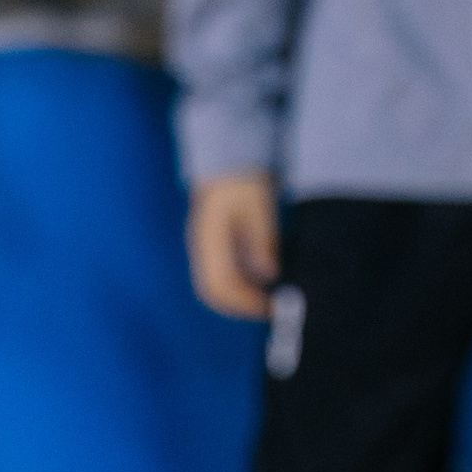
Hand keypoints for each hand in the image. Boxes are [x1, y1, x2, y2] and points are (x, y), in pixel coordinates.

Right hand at [187, 170, 280, 318]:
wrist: (230, 162)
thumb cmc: (245, 181)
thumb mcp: (259, 206)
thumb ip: (262, 239)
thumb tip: (269, 273)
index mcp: (209, 239)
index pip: (219, 284)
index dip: (243, 301)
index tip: (269, 307)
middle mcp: (202, 248)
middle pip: (212, 291)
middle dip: (240, 305)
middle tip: (269, 309)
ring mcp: (205, 248)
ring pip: (214, 285)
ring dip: (238, 297)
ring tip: (266, 301)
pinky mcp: (213, 246)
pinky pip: (219, 275)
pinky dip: (238, 286)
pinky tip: (259, 284)